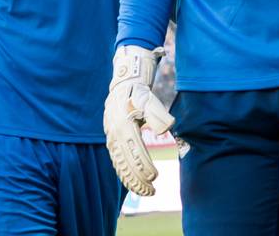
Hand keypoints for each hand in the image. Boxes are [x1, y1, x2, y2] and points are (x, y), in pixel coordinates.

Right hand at [103, 45, 172, 196]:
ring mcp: (112, 137)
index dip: (144, 166)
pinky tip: (130, 183)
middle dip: (138, 179)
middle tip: (152, 192)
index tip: (154, 178)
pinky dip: (123, 173)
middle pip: (126, 161)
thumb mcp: (149, 99)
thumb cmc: (139, 93)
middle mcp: (115, 133)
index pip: (135, 151)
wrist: (123, 85)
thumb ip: (157, 113)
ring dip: (130, 180)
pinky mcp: (112, 139)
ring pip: (120, 164)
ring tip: (143, 192)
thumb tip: (167, 127)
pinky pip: (116, 160)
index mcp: (124, 125)